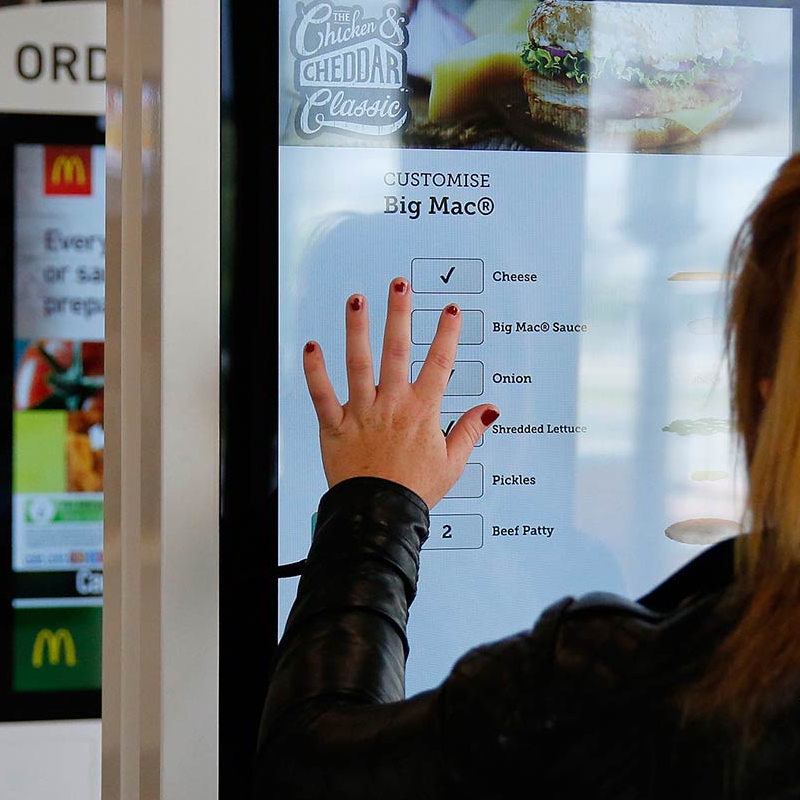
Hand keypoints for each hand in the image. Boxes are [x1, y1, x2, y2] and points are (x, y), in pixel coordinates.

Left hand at [302, 280, 497, 507]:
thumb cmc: (415, 491)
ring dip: (357, 329)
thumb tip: (489, 411)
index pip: (439, 364)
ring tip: (356, 301)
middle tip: (399, 284)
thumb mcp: (452, 463)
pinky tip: (310, 347)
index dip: (447, 334)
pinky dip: (314, 371)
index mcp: (423, 412)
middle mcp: (393, 405)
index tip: (450, 309)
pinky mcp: (336, 427)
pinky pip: (322, 395)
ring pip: (358, 364)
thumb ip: (469, 431)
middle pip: (397, 351)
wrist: (380, 515)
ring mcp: (363, 413)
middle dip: (399, 314)